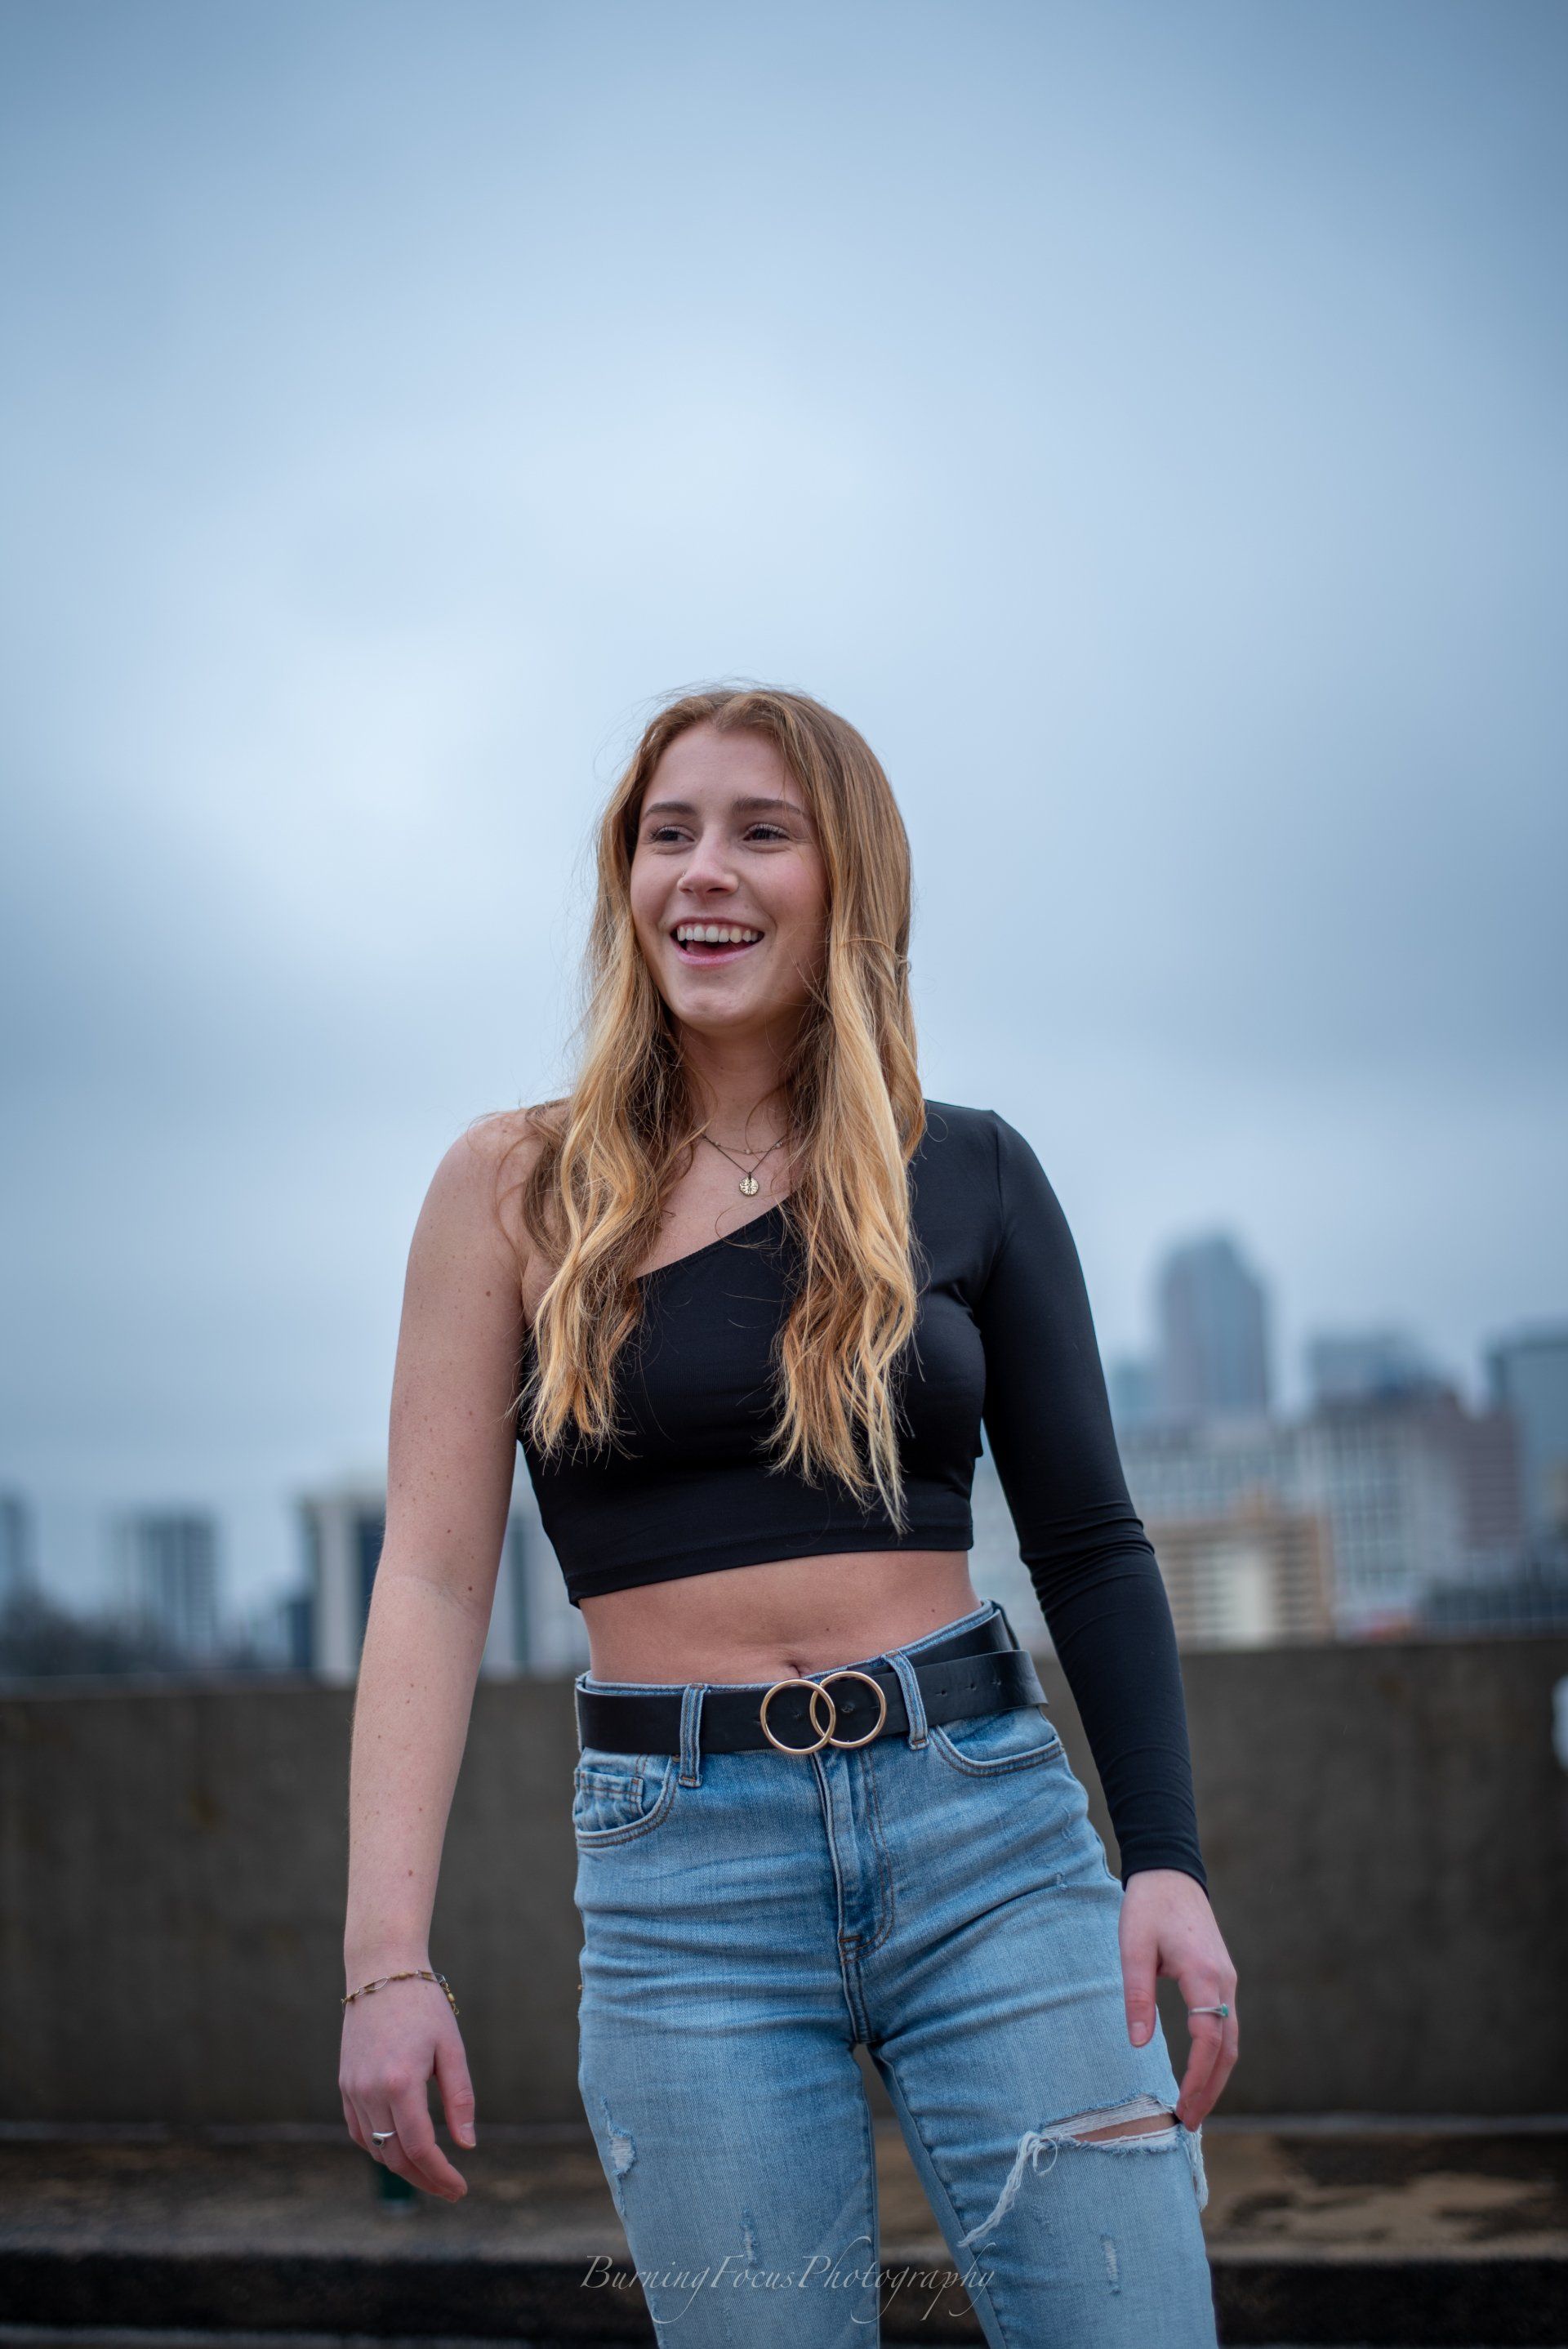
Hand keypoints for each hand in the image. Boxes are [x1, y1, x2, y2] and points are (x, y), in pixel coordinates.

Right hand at [340, 1973, 476, 2200]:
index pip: (420, 2147)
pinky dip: (379, 2147)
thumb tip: (467, 2145)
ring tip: (430, 2173)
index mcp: (400, 2082)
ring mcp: (352, 2089)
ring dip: (401, 2167)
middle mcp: (370, 2091)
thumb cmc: (424, 2005)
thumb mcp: (451, 2048)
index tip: (460, 2189)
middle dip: (424, 2179)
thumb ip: (459, 2098)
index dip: (440, 2175)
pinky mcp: (345, 2084)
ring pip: (374, 2147)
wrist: (381, 1971)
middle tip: (450, 2189)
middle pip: (394, 2156)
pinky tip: (399, 2149)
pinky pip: (359, 2130)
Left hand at [1119, 1869, 1237, 2129]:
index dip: (1198, 2076)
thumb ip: (1137, 1995)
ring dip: (1215, 2077)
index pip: (1208, 2038)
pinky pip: (1226, 2027)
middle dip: (1210, 2089)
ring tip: (1194, 2109)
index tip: (1182, 2106)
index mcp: (1203, 1974)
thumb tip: (1138, 2044)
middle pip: (1227, 2048)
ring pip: (1230, 2041)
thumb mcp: (1132, 1946)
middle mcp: (1224, 1982)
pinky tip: (1202, 2073)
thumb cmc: (1148, 1907)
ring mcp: (1227, 1982)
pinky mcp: (1222, 1980)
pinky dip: (1217, 2057)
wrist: (1171, 1872)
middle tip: (1188, 2123)